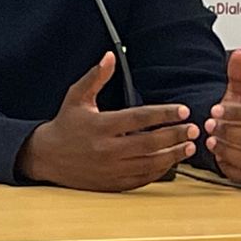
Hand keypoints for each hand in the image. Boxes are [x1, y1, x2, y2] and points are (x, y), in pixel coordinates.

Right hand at [17, 52, 198, 191]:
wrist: (47, 156)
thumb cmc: (65, 124)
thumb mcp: (76, 97)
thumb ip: (95, 77)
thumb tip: (109, 57)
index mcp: (100, 125)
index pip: (139, 118)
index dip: (164, 113)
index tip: (183, 110)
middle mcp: (107, 149)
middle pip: (150, 142)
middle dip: (176, 135)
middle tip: (193, 129)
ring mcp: (111, 169)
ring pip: (151, 163)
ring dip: (173, 155)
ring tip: (189, 146)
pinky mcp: (113, 183)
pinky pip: (143, 178)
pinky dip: (160, 170)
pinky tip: (170, 161)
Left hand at [204, 49, 240, 185]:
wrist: (236, 142)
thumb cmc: (237, 119)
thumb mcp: (235, 97)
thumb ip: (236, 77)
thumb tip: (237, 54)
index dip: (236, 112)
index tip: (214, 109)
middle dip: (230, 133)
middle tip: (209, 126)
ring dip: (229, 151)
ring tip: (210, 142)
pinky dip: (231, 169)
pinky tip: (218, 160)